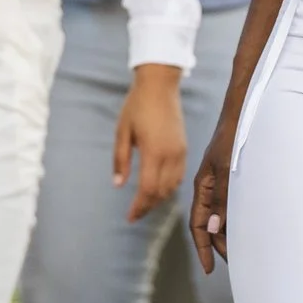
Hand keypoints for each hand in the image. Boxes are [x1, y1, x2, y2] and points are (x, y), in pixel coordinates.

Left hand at [113, 64, 185, 224]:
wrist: (160, 84)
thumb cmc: (137, 105)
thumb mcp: (122, 131)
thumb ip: (120, 159)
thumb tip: (118, 185)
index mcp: (154, 151)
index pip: (148, 189)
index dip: (139, 207)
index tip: (130, 217)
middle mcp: (171, 155)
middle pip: (161, 192)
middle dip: (148, 206)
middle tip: (134, 214)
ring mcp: (180, 151)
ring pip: (172, 186)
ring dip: (159, 198)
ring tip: (144, 203)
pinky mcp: (184, 147)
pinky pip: (179, 175)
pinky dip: (169, 187)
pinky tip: (158, 187)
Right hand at [188, 119, 235, 273]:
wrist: (242, 111)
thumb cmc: (233, 137)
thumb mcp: (228, 169)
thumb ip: (222, 199)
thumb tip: (215, 229)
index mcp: (203, 187)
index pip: (199, 225)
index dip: (203, 248)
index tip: (210, 268)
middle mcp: (210, 187)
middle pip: (210, 223)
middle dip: (218, 245)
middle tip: (235, 263)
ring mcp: (221, 182)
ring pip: (222, 214)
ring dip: (229, 233)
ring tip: (243, 249)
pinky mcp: (233, 177)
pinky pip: (231, 204)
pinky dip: (236, 218)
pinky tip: (247, 225)